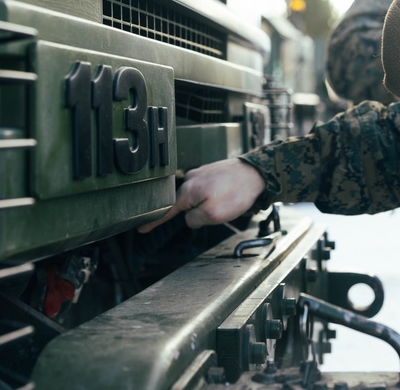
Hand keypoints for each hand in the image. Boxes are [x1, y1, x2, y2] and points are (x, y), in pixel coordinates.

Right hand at [137, 158, 265, 232]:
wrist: (257, 172)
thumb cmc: (236, 193)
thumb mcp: (212, 215)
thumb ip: (194, 219)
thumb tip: (189, 218)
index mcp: (187, 191)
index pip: (166, 210)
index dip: (154, 221)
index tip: (141, 228)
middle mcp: (190, 179)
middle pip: (185, 205)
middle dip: (199, 213)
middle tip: (220, 210)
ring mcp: (201, 173)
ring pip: (198, 199)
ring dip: (210, 205)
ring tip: (229, 201)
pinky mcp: (212, 172)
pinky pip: (207, 191)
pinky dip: (216, 197)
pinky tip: (229, 195)